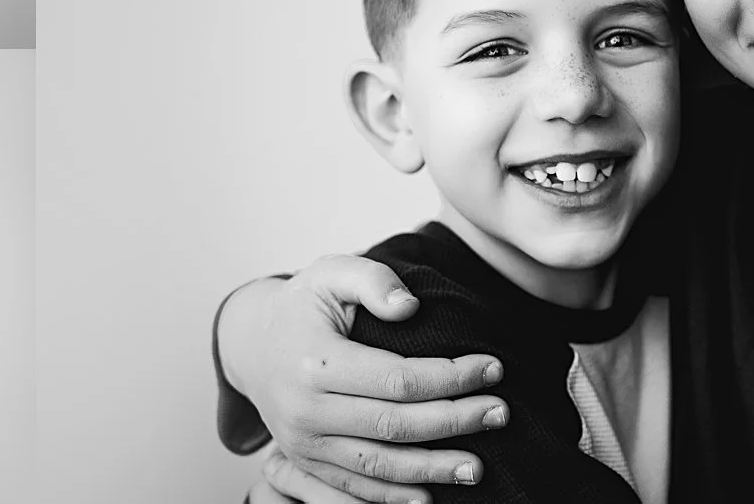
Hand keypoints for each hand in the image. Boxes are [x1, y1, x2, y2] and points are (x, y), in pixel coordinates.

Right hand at [219, 254, 508, 502]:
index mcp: (314, 362)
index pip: (397, 378)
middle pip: (394, 426)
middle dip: (454, 421)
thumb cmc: (304, 305)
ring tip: (477, 467)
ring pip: (377, 466)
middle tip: (501, 413)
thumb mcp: (331, 272)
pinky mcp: (304, 463)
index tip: (492, 368)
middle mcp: (304, 410)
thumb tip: (410, 307)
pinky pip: (352, 489)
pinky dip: (391, 498)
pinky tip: (429, 496)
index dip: (450, 377)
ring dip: (431, 470)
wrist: (252, 344)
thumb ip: (372, 280)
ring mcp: (302, 443)